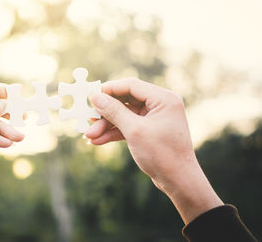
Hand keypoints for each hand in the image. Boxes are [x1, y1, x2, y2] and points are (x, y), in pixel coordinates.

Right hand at [86, 78, 222, 223]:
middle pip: (125, 101)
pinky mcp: (149, 131)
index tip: (91, 96)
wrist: (179, 182)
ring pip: (123, 115)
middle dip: (105, 113)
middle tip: (87, 120)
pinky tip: (98, 140)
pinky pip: (127, 126)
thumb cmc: (163, 154)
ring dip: (106, 125)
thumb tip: (95, 97)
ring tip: (89, 136)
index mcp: (163, 99)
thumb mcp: (134, 131)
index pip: (131, 86)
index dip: (109, 89)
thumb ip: (114, 111)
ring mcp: (154, 118)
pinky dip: (113, 133)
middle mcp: (160, 105)